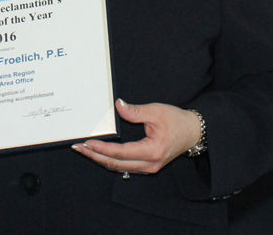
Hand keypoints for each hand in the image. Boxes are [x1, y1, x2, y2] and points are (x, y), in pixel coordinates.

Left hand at [72, 99, 201, 175]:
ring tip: (85, 151)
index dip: (102, 149)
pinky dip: (111, 161)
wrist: (193, 132)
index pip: (120, 153)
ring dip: (101, 159)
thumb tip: (118, 106)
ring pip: (120, 167)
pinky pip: (125, 166)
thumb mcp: (156, 111)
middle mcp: (149, 164)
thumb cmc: (177, 121)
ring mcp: (149, 167)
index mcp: (151, 151)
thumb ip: (135, 111)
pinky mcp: (148, 165)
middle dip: (95, 156)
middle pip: (116, 163)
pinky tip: (100, 155)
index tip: (88, 142)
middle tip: (78, 148)